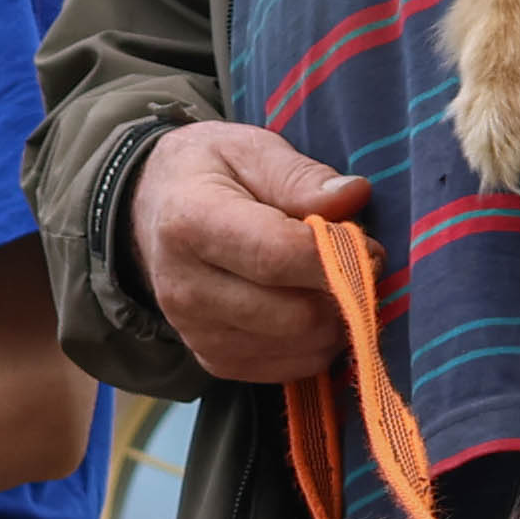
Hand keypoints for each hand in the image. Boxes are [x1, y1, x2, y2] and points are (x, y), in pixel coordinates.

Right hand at [124, 120, 381, 387]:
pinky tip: (311, 307)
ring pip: (299, 347)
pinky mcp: (213, 361)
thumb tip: (353, 196)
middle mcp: (186, 289)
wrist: (150, 211)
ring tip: (332, 282)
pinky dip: (315, 343)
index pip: (277, 257)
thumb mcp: (249, 149)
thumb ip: (300, 176)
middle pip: (295, 314)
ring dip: (335, 320)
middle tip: (358, 264)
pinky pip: (289, 369)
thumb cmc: (209, 173)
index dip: (337, 257)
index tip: (369, 246)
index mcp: (191, 223)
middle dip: (343, 292)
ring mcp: (197, 333)